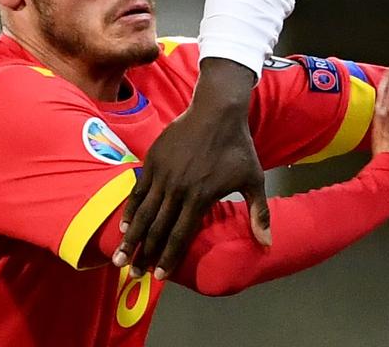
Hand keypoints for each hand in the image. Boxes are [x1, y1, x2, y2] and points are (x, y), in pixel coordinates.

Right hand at [113, 58, 267, 279]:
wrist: (217, 111)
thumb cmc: (238, 147)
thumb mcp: (254, 179)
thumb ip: (258, 213)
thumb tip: (267, 244)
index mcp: (201, 197)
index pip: (180, 235)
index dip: (168, 257)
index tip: (158, 277)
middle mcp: (179, 190)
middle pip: (157, 229)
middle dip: (145, 254)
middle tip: (134, 273)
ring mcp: (163, 175)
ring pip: (144, 213)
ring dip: (132, 238)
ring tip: (120, 257)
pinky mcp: (153, 161)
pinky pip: (138, 191)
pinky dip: (130, 210)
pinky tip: (124, 226)